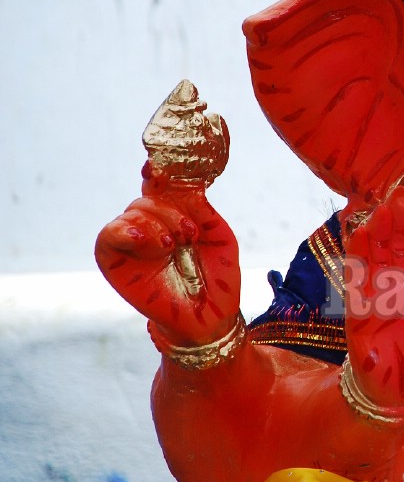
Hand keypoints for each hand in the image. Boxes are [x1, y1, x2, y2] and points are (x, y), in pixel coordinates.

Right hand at [95, 162, 240, 345]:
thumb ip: (199, 208)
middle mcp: (151, 227)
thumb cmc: (217, 276)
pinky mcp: (115, 264)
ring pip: (131, 213)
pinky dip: (124, 231)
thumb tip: (180, 181)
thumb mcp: (217, 235)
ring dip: (154, 223)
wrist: (211, 315)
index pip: (160, 186)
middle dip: (170, 211)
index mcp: (176, 216)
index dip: (159, 171)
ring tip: (172, 245)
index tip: (160, 166)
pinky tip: (143, 239)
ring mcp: (133, 245)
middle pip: (148, 198)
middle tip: (188, 234)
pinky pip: (107, 237)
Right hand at [343, 187, 403, 408]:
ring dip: (378, 233)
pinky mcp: (359, 310)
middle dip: (399, 222)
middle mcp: (400, 285)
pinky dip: (358, 258)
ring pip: (378, 257)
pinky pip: (357, 280)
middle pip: (398, 247)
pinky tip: (359, 236)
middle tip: (399, 195)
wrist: (401, 389)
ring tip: (381, 210)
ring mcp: (378, 295)